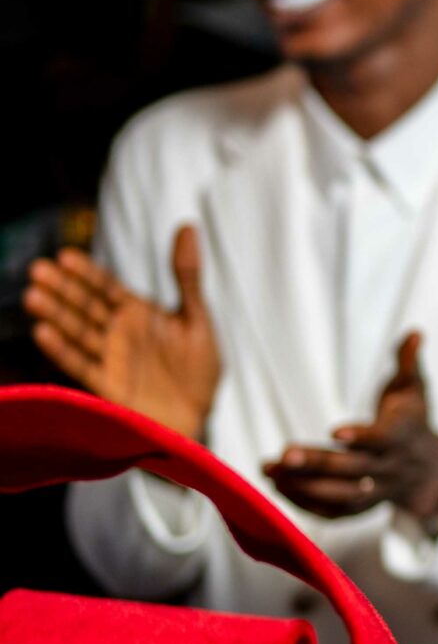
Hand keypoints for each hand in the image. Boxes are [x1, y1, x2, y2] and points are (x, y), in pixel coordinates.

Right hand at [24, 224, 220, 440]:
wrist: (198, 418)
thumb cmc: (198, 370)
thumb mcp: (198, 319)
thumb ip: (187, 275)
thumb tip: (187, 225)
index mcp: (138, 313)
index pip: (106, 287)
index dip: (86, 273)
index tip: (65, 256)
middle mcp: (118, 333)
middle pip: (85, 306)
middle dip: (62, 289)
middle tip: (37, 269)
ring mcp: (110, 358)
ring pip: (78, 331)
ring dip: (56, 315)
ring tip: (32, 296)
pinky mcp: (107, 385)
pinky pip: (82, 364)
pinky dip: (63, 350)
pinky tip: (43, 333)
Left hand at [265, 333, 437, 530]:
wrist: (430, 469)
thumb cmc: (413, 419)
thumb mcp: (415, 388)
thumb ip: (409, 362)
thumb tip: (415, 334)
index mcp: (403, 437)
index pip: (384, 440)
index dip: (362, 437)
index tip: (335, 432)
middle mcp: (389, 468)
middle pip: (354, 470)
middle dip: (319, 464)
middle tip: (284, 454)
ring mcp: (376, 490)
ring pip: (342, 495)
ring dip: (305, 486)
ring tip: (270, 469)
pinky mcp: (362, 506)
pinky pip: (334, 513)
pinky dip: (305, 503)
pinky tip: (277, 485)